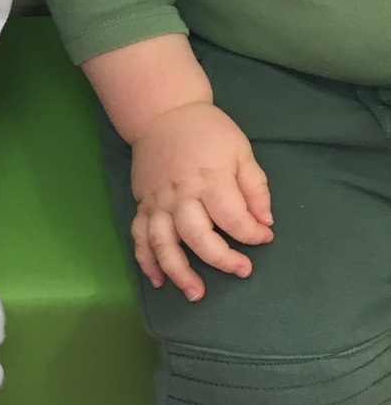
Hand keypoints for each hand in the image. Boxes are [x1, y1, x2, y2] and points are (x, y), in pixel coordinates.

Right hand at [129, 101, 273, 300]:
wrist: (162, 111)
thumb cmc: (208, 130)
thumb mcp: (241, 150)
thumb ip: (255, 187)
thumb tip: (265, 222)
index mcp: (209, 179)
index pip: (233, 218)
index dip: (252, 235)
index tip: (263, 238)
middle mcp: (181, 194)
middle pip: (197, 236)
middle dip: (221, 259)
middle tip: (241, 270)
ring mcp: (158, 200)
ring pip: (162, 242)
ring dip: (177, 270)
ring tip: (195, 293)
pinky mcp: (142, 203)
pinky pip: (139, 235)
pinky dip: (146, 259)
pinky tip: (158, 279)